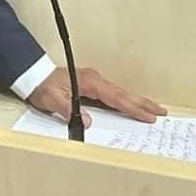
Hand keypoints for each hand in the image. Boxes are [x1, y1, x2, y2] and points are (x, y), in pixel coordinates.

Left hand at [27, 66, 165, 125]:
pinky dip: (126, 99)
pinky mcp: (91, 84)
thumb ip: (68, 109)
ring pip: (120, 92)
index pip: (115, 98)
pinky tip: (131, 104)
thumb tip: (88, 121)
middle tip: (162, 111)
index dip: (132, 108)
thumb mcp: (51, 99)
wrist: (33, 74)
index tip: (148, 116)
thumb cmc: (43, 86)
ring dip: (137, 100)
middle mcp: (95, 79)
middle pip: (122, 93)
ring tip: (154, 108)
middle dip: (142, 103)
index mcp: (89, 83)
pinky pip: (113, 93)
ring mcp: (94, 81)